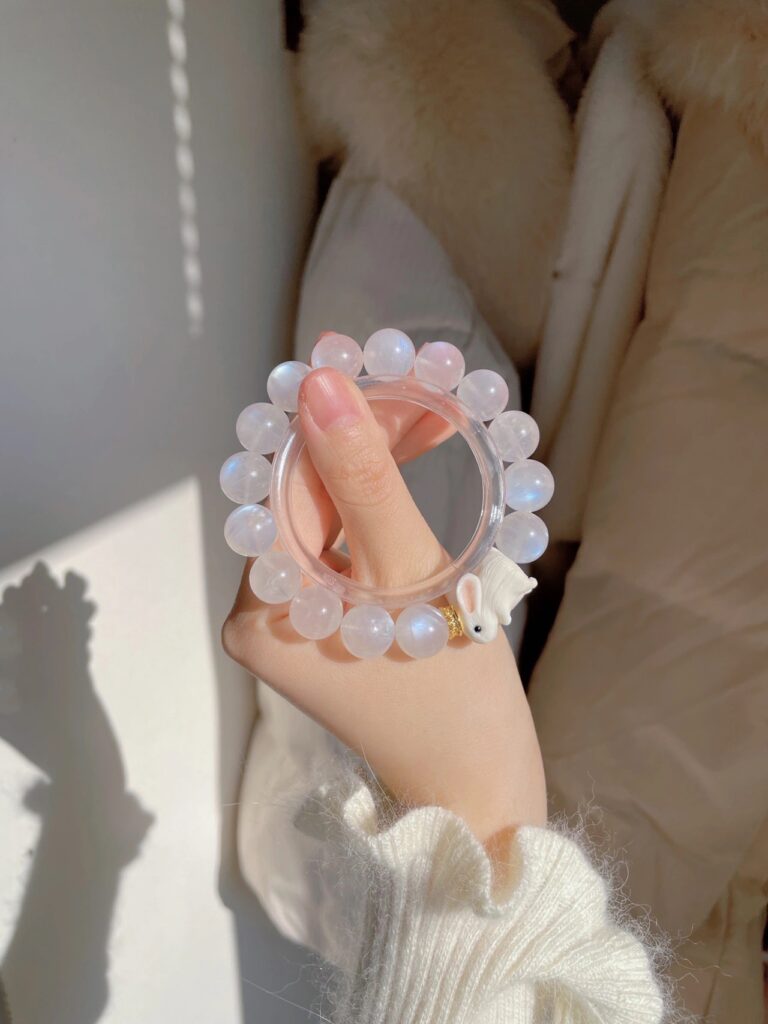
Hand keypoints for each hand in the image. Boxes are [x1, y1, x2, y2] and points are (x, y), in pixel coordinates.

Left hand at [223, 366, 545, 844]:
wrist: (483, 782)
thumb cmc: (451, 690)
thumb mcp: (408, 571)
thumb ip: (364, 477)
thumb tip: (319, 382)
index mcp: (258, 607)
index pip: (283, 484)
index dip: (326, 417)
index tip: (370, 359)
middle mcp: (261, 610)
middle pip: (305, 497)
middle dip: (357, 437)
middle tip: (416, 387)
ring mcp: (296, 618)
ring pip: (331, 515)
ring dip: (375, 465)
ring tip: (430, 418)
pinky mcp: (331, 621)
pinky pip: (350, 545)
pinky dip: (384, 505)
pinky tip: (421, 463)